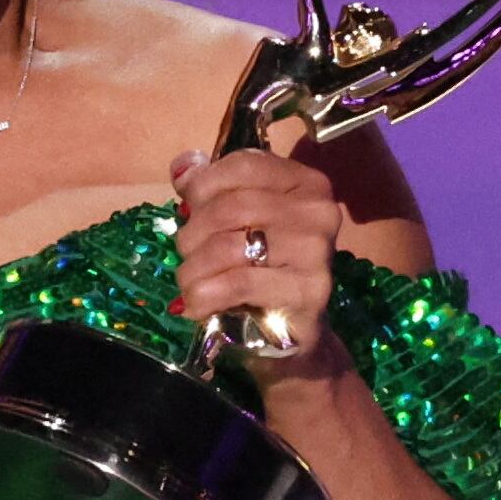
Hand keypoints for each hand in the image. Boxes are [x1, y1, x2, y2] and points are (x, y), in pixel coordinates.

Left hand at [167, 147, 343, 365]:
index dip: (203, 186)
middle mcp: (318, 212)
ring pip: (229, 246)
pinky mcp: (307, 293)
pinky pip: (238, 284)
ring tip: (188, 283)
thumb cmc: (260, 269)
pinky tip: (195, 305)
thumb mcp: (235, 223)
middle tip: (186, 254)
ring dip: (193, 268)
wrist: (287, 333)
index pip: (244, 166)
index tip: (188, 209)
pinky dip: (205, 294)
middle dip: (193, 233)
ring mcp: (316, 252)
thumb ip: (210, 189)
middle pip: (232, 207)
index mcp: (305, 183)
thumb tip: (182, 167)